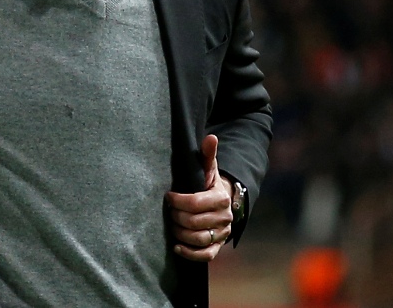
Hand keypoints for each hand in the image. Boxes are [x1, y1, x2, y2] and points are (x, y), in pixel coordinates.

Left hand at [166, 134, 232, 261]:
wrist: (223, 202)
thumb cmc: (209, 183)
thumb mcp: (208, 168)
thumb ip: (207, 155)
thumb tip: (210, 137)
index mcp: (221, 198)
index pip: (195, 202)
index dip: (177, 200)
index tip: (168, 196)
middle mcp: (224, 218)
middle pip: (193, 222)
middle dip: (176, 216)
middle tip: (168, 211)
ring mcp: (222, 234)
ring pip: (198, 239)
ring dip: (180, 233)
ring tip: (171, 225)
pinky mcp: (218, 246)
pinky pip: (205, 255)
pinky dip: (189, 253)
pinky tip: (176, 247)